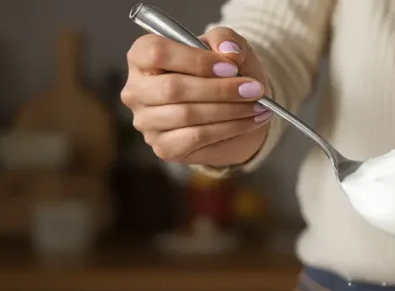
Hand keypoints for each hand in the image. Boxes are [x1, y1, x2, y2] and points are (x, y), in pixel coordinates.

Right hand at [122, 27, 271, 166]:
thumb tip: (229, 50)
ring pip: (187, 115)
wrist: (234, 109)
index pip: (157, 52)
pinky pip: (196, 137)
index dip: (196, 60)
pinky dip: (228, 129)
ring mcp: (146, 122)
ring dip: (230, 110)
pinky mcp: (164, 147)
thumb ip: (225, 39)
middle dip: (220, 89)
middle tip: (254, 90)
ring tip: (258, 106)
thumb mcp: (227, 48)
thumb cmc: (224, 74)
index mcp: (142, 56)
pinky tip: (249, 122)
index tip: (231, 67)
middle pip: (173, 88)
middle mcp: (136, 89)